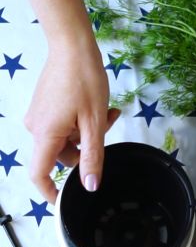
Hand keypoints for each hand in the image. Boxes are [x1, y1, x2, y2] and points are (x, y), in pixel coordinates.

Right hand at [24, 40, 118, 203]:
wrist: (72, 45)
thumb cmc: (84, 79)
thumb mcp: (94, 123)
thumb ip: (92, 157)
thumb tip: (90, 185)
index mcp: (46, 134)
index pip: (39, 174)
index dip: (50, 191)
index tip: (64, 201)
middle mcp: (37, 127)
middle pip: (62, 155)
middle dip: (88, 147)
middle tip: (107, 126)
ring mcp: (40, 116)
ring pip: (68, 139)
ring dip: (89, 132)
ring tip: (106, 113)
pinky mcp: (45, 107)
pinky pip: (64, 126)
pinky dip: (81, 123)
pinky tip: (98, 108)